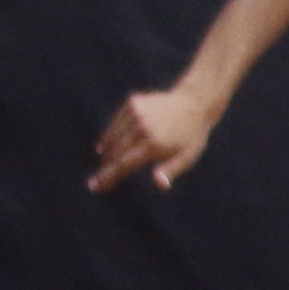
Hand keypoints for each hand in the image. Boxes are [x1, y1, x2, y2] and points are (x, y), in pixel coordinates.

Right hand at [89, 78, 222, 193]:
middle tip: (101, 180)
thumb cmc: (191, 136)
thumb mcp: (188, 156)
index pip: (123, 164)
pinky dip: (111, 134)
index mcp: (155, 144)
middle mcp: (143, 127)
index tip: (93, 186)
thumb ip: (171, 170)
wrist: (195, 103)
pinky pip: (115, 123)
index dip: (107, 176)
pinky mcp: (132, 102)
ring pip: (112, 138)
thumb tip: (160, 185)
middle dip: (106, 167)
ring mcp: (136, 113)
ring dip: (107, 152)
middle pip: (115, 152)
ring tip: (106, 162)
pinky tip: (111, 144)